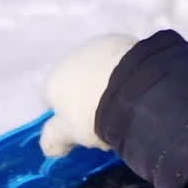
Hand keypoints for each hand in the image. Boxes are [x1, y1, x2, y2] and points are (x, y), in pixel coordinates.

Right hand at [39, 33, 138, 156]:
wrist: (134, 88)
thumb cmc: (93, 115)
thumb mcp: (69, 134)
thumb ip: (54, 139)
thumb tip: (50, 147)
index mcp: (53, 80)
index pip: (50, 99)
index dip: (64, 117)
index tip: (82, 131)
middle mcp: (71, 58)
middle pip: (75, 84)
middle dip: (87, 102)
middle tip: (105, 124)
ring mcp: (98, 47)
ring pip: (97, 71)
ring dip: (106, 86)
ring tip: (125, 108)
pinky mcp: (125, 41)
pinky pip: (121, 63)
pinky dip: (125, 75)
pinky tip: (137, 91)